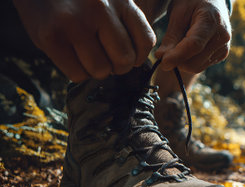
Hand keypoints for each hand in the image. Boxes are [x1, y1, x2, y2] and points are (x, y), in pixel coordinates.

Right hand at [13, 0, 155, 81]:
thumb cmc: (79, 1)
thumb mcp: (108, 1)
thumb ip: (124, 23)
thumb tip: (136, 60)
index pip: (146, 41)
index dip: (138, 56)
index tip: (128, 56)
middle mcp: (99, 9)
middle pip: (124, 60)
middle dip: (117, 67)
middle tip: (106, 59)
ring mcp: (74, 23)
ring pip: (101, 70)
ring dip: (96, 70)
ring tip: (87, 56)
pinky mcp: (51, 37)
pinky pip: (77, 74)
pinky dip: (78, 73)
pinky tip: (72, 57)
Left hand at [155, 0, 231, 72]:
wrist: (212, 1)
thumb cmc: (193, 2)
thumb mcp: (178, 12)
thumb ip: (171, 36)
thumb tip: (161, 57)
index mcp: (211, 20)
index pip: (194, 45)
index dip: (177, 56)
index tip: (162, 63)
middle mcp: (222, 37)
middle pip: (194, 62)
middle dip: (176, 61)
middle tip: (164, 52)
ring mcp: (224, 47)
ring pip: (196, 67)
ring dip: (182, 62)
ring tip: (178, 45)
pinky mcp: (222, 55)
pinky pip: (200, 66)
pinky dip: (189, 61)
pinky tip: (188, 48)